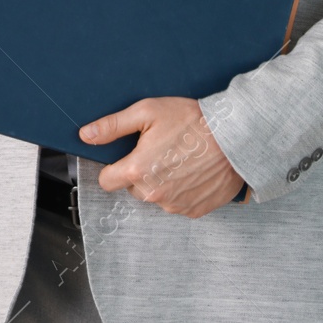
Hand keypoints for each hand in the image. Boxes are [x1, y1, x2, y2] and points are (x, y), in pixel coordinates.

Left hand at [80, 97, 244, 218]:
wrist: (236, 137)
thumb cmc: (192, 121)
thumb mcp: (147, 112)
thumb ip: (112, 126)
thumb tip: (86, 135)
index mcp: (138, 171)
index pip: (107, 181)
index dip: (112, 167)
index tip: (124, 157)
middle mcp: (154, 194)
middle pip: (133, 188)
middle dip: (140, 172)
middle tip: (159, 151)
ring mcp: (176, 205)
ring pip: (156, 196)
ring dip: (161, 182)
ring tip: (179, 158)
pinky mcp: (195, 210)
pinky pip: (178, 203)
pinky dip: (181, 190)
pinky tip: (192, 171)